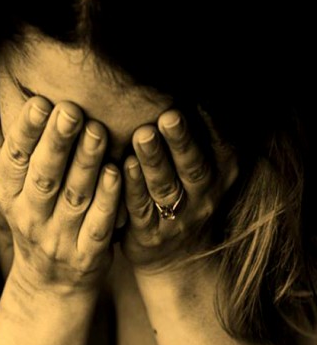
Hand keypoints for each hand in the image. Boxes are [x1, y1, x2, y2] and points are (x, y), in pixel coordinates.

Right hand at [0, 78, 120, 293]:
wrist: (48, 280)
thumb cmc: (27, 211)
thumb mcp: (1, 177)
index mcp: (8, 192)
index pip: (14, 159)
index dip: (26, 132)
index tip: (41, 102)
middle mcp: (30, 215)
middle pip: (43, 176)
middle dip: (56, 143)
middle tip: (72, 110)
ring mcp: (59, 237)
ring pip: (73, 197)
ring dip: (85, 164)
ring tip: (98, 131)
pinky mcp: (87, 254)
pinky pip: (97, 226)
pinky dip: (107, 200)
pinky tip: (117, 173)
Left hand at [121, 109, 237, 270]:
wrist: (177, 260)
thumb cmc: (186, 197)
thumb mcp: (205, 168)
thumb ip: (198, 134)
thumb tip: (189, 84)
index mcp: (221, 173)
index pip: (220, 146)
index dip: (211, 124)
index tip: (197, 99)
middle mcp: (204, 195)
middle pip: (193, 165)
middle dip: (181, 139)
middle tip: (169, 114)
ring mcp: (178, 217)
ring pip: (165, 186)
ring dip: (154, 159)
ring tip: (142, 134)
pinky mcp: (149, 233)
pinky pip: (140, 208)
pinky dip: (132, 187)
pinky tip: (122, 166)